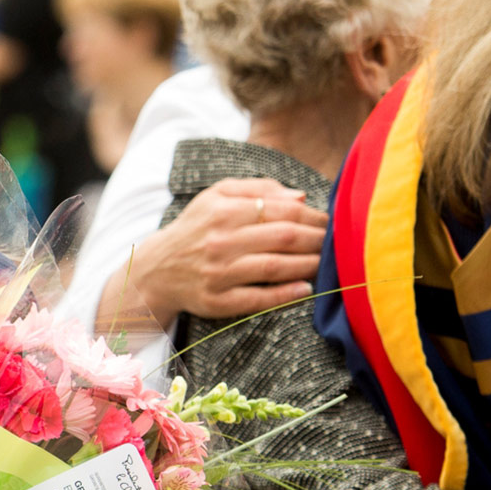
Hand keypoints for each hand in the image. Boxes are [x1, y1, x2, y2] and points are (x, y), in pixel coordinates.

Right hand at [99, 177, 326, 330]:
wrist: (157, 269)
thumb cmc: (196, 228)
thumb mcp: (216, 196)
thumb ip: (258, 189)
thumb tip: (300, 197)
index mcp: (222, 211)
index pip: (281, 210)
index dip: (312, 216)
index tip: (328, 222)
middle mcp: (219, 241)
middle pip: (283, 237)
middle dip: (316, 239)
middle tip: (333, 243)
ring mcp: (217, 273)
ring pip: (274, 267)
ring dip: (308, 265)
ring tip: (325, 264)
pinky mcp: (215, 300)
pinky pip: (257, 298)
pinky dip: (285, 295)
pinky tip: (305, 289)